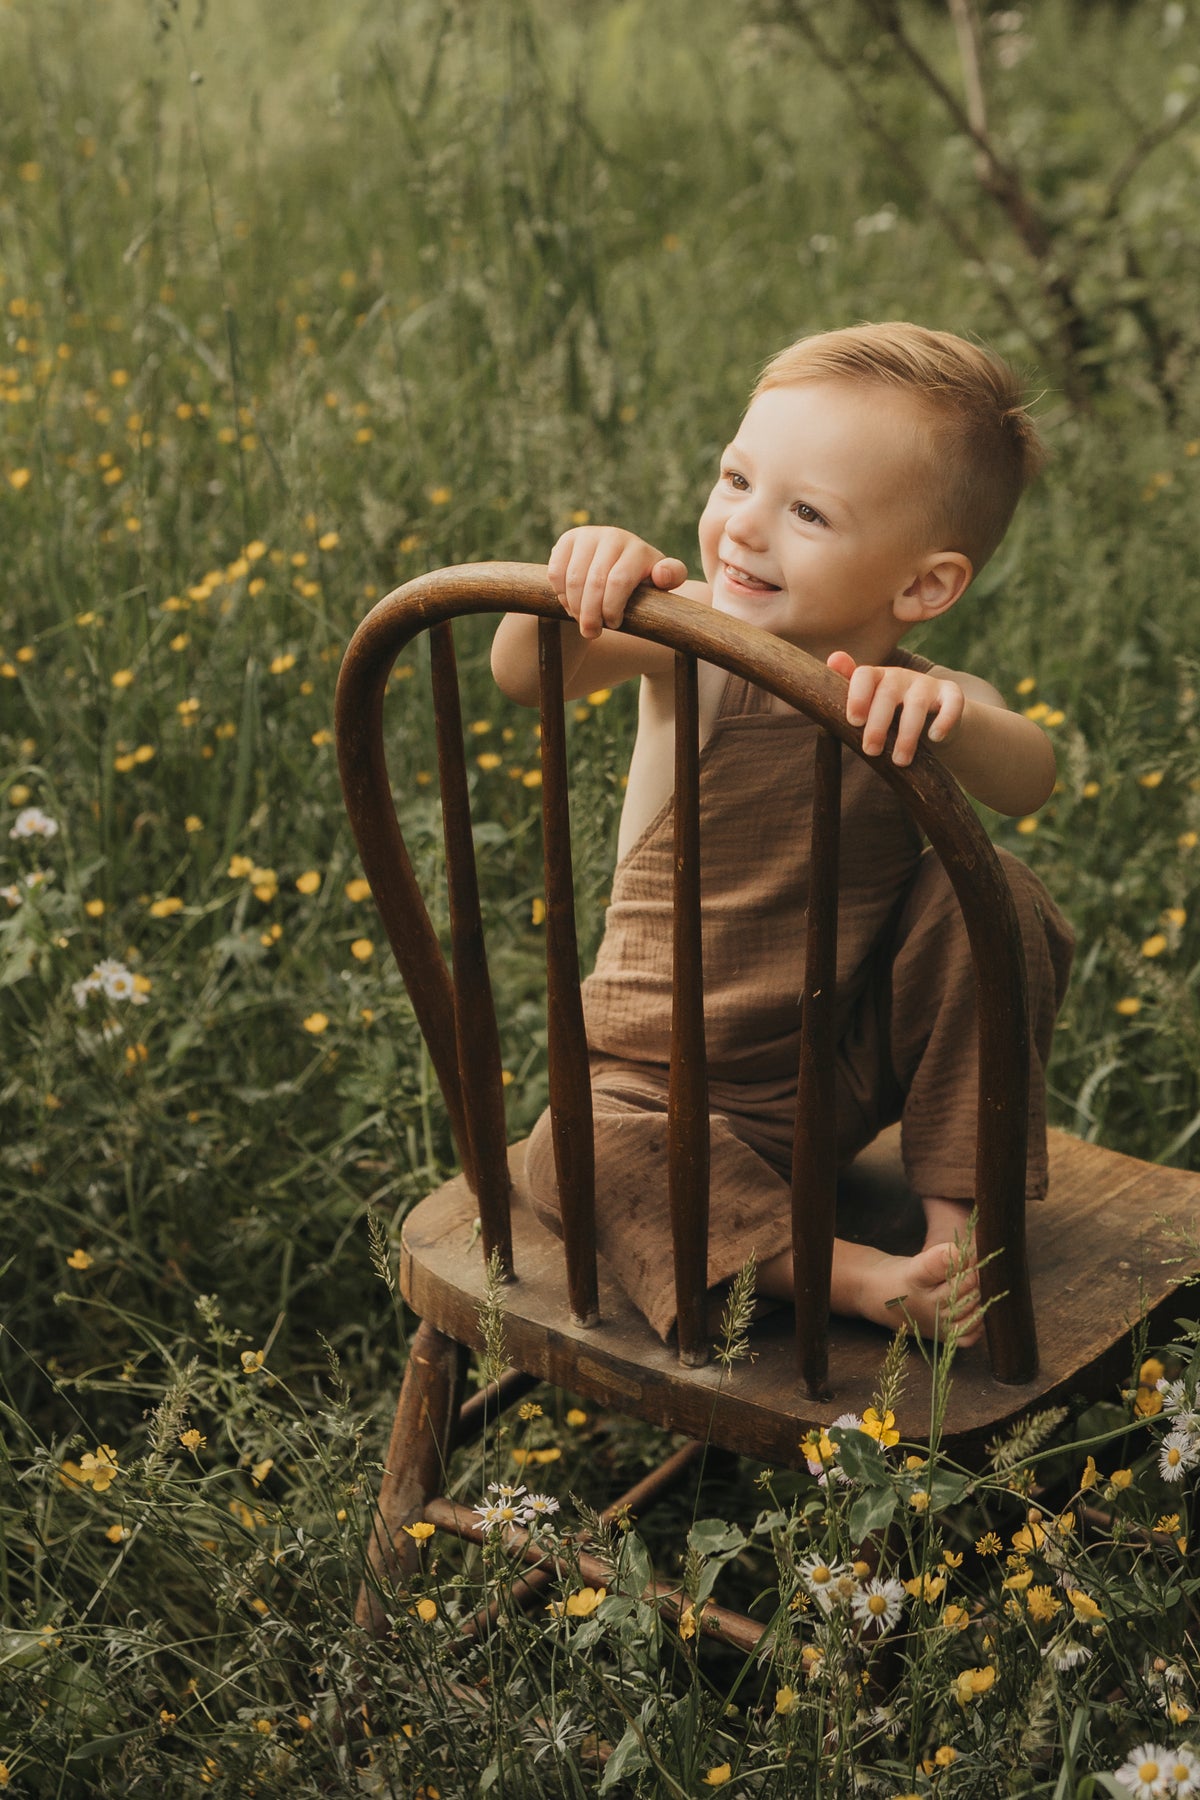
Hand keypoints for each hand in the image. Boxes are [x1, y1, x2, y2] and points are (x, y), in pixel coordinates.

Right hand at [548, 527, 686, 639]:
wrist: (615, 565)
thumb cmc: (641, 582)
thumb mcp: (659, 583)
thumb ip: (671, 577)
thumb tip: (661, 574)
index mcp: (638, 549)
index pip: (618, 581)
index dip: (611, 608)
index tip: (614, 625)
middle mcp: (613, 536)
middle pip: (594, 582)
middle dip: (591, 614)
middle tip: (592, 633)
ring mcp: (588, 535)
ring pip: (573, 579)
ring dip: (575, 607)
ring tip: (582, 620)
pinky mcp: (567, 540)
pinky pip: (556, 572)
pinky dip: (561, 594)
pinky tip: (571, 604)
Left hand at [827, 651, 964, 766]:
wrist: (931, 719)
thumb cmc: (890, 714)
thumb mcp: (868, 705)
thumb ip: (849, 688)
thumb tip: (833, 658)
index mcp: (876, 677)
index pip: (864, 675)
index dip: (857, 696)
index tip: (853, 722)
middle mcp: (901, 676)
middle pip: (887, 695)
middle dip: (877, 725)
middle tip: (870, 751)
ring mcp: (926, 684)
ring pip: (917, 705)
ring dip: (907, 735)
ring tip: (899, 761)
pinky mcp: (951, 695)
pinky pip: (952, 703)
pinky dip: (945, 720)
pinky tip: (934, 738)